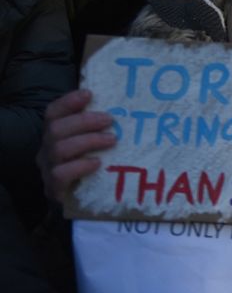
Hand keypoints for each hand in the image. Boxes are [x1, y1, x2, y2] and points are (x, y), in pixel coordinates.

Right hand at [37, 90, 115, 204]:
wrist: (85, 198)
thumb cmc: (93, 161)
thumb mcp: (95, 139)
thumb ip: (100, 124)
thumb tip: (123, 103)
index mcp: (55, 133)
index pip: (53, 112)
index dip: (68, 102)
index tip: (89, 94)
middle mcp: (47, 148)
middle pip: (55, 129)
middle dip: (84, 121)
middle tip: (109, 120)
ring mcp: (48, 168)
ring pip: (59, 149)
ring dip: (87, 141)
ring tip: (112, 140)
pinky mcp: (54, 188)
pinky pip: (60, 174)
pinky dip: (80, 166)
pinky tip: (97, 163)